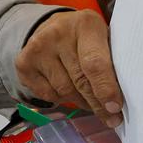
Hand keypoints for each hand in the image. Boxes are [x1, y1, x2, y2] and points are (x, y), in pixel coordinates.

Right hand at [15, 9, 123, 126]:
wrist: (52, 26)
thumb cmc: (87, 37)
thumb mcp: (105, 39)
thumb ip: (113, 63)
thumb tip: (119, 102)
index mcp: (86, 24)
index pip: (95, 64)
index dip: (106, 89)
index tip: (115, 108)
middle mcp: (58, 34)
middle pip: (80, 81)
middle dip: (98, 104)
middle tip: (111, 118)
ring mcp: (37, 49)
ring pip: (65, 91)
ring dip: (82, 102)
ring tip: (92, 101)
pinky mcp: (24, 64)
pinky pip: (49, 95)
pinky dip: (64, 99)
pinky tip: (71, 91)